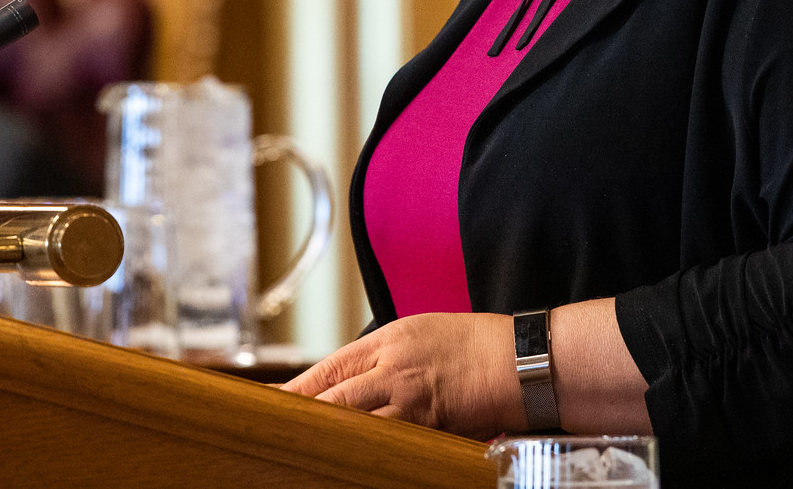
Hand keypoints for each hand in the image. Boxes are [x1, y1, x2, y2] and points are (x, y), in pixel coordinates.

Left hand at [283, 311, 522, 436]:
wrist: (522, 360)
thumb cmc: (476, 345)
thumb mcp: (422, 332)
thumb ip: (384, 355)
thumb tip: (349, 381)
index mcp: (390, 339)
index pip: (329, 367)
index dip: (296, 388)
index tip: (271, 403)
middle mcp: (394, 368)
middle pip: (333, 397)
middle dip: (300, 416)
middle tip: (271, 432)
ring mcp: (411, 401)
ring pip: (353, 422)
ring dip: (327, 436)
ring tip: (300, 449)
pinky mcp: (429, 427)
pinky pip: (388, 443)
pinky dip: (366, 451)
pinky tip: (351, 460)